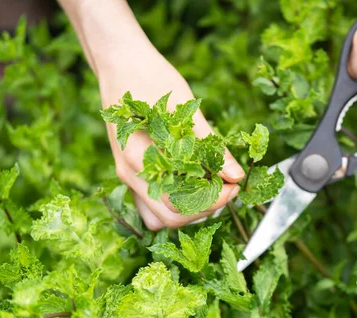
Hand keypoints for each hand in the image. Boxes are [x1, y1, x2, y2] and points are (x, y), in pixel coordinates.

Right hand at [57, 0, 244, 229]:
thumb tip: (236, 175)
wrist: (120, 62)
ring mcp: (127, 176)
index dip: (213, 200)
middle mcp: (129, 174)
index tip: (235, 186)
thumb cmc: (150, 79)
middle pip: (170, 217)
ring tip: (211, 188)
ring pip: (159, 217)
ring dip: (189, 211)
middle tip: (228, 187)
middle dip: (205, 207)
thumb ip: (211, 146)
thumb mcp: (185, 110)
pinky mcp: (131, 173)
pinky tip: (193, 185)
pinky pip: (151, 205)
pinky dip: (174, 204)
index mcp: (139, 158)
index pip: (179, 202)